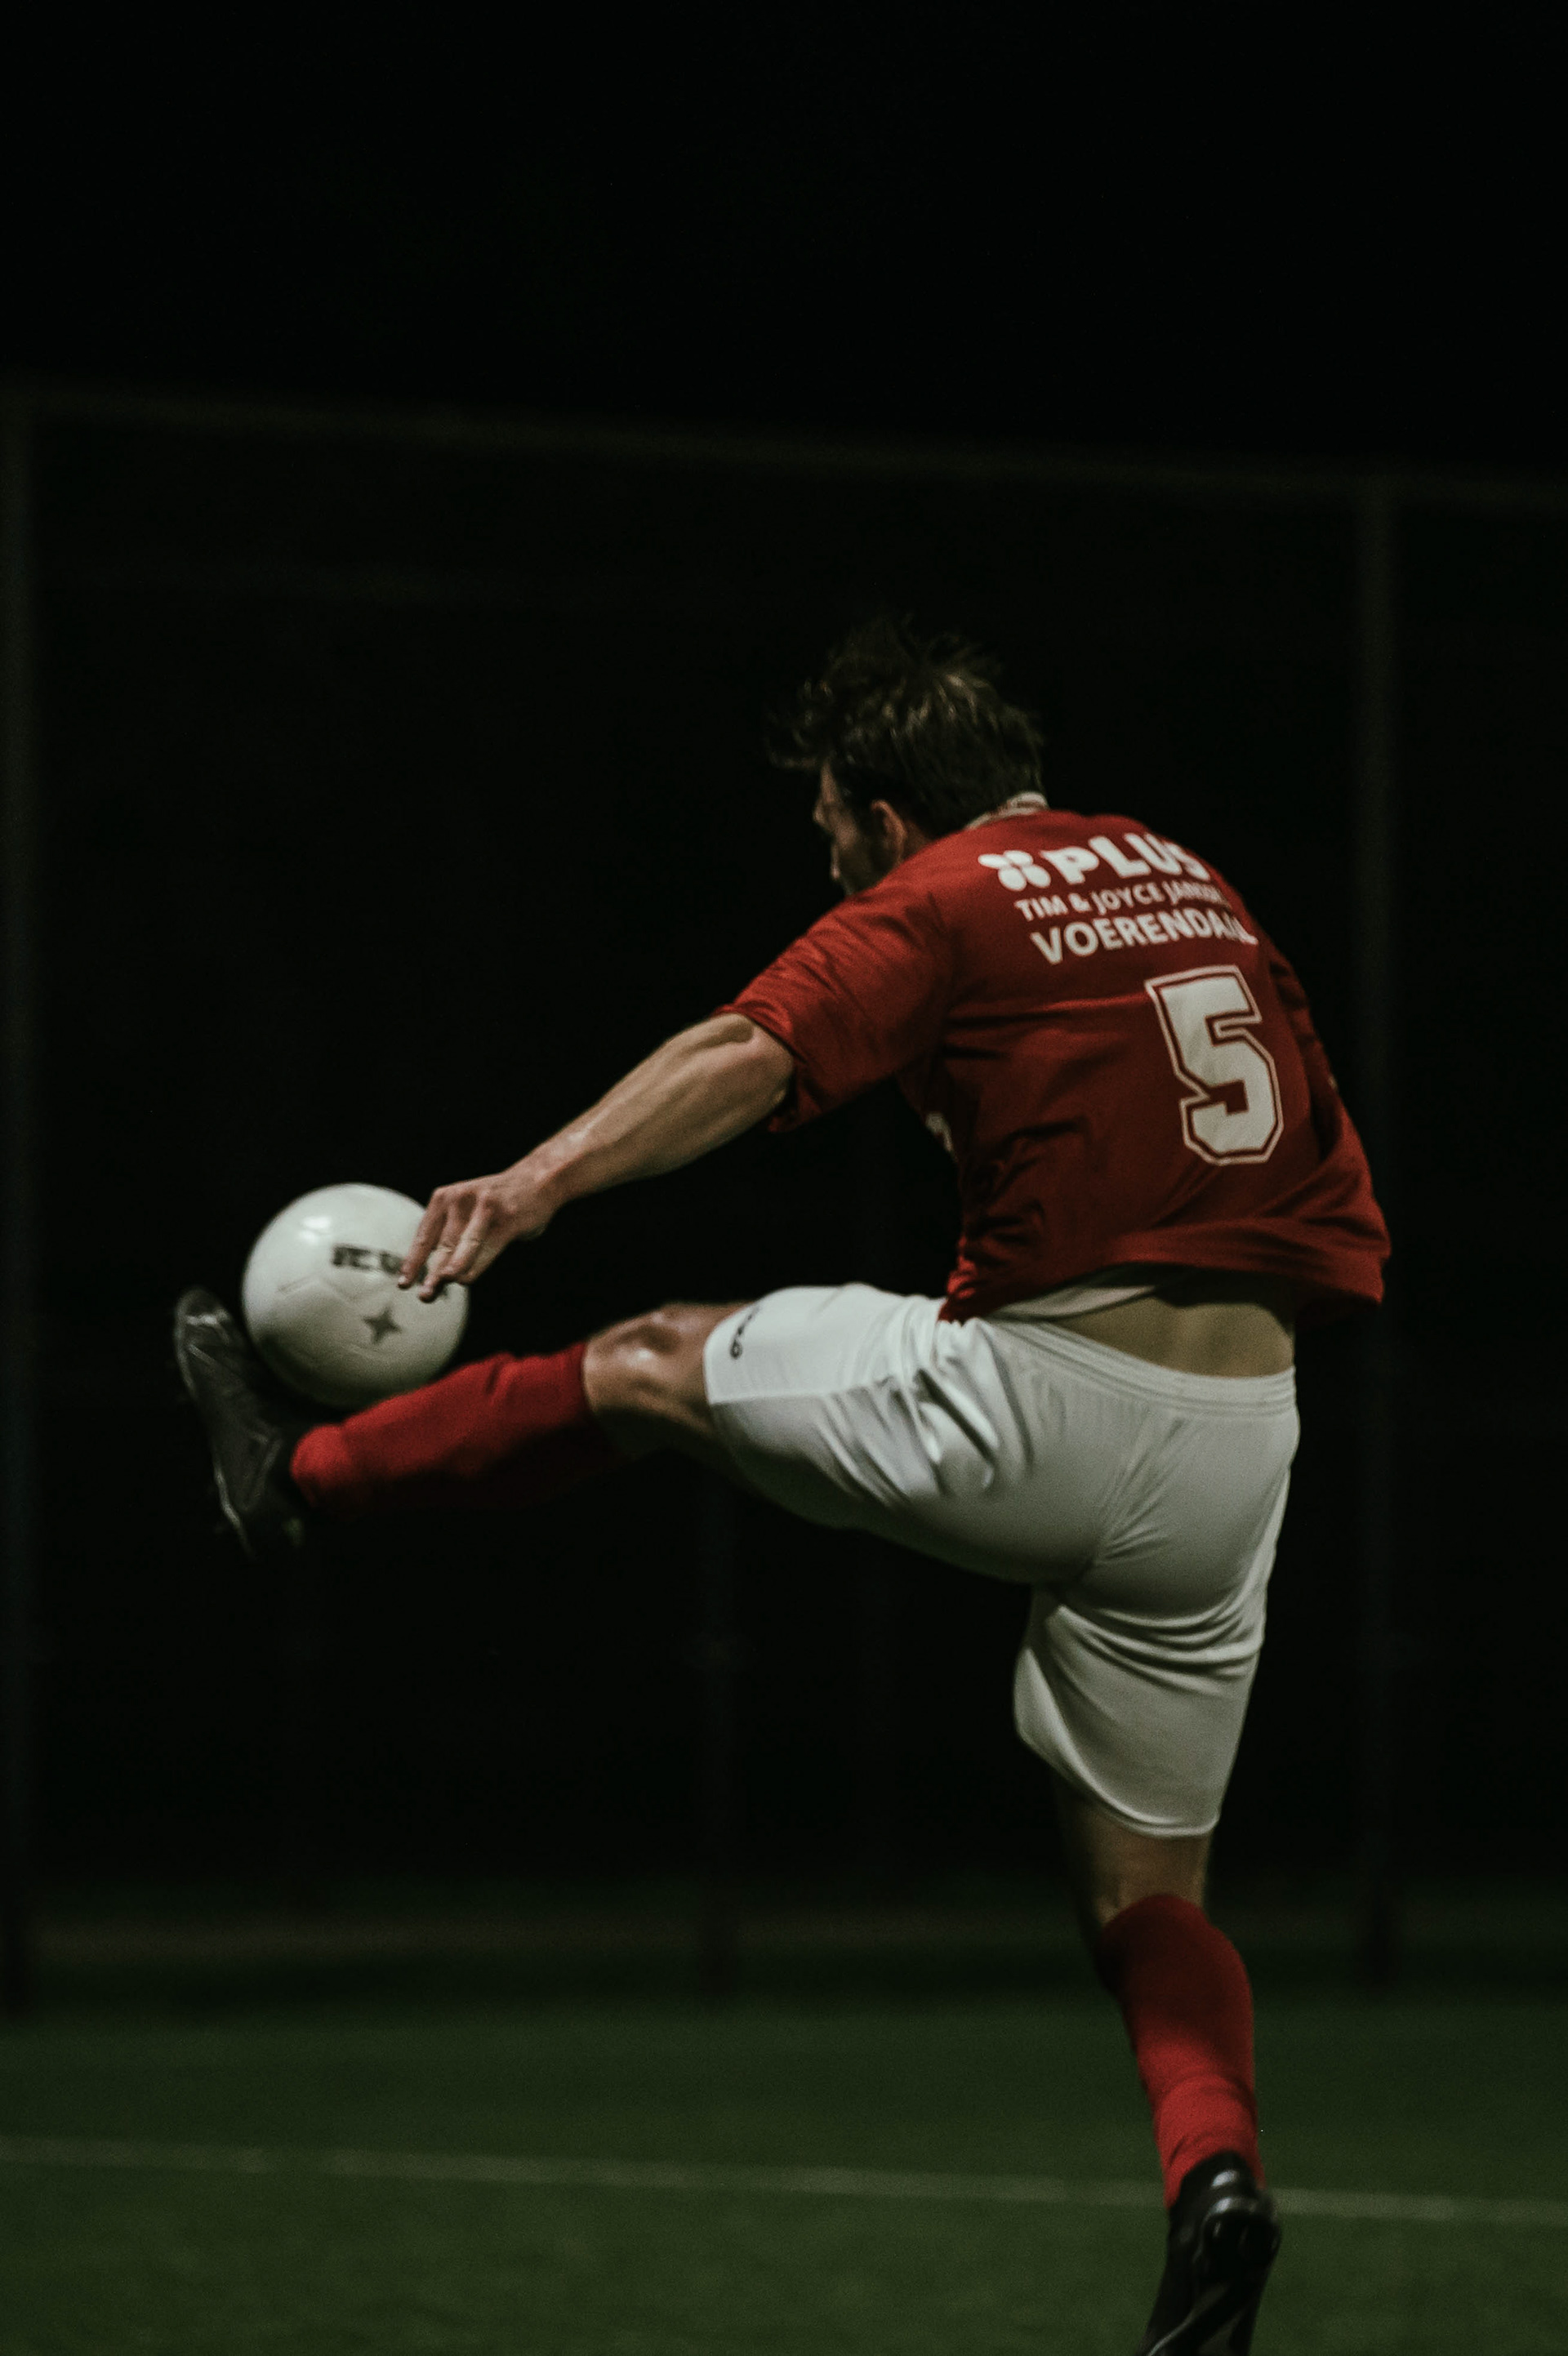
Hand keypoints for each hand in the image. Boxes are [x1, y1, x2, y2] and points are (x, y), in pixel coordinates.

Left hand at [398, 1163, 554, 1298]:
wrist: (537, 1181)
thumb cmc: (495, 1206)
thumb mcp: (467, 1215)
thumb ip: (452, 1242)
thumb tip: (435, 1281)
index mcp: (443, 1199)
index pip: (424, 1237)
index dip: (413, 1263)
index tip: (404, 1285)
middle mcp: (460, 1200)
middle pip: (443, 1244)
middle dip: (433, 1273)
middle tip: (425, 1296)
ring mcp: (484, 1207)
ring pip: (463, 1244)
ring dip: (451, 1268)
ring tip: (442, 1283)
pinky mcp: (508, 1218)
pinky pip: (488, 1247)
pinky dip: (476, 1265)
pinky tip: (466, 1279)